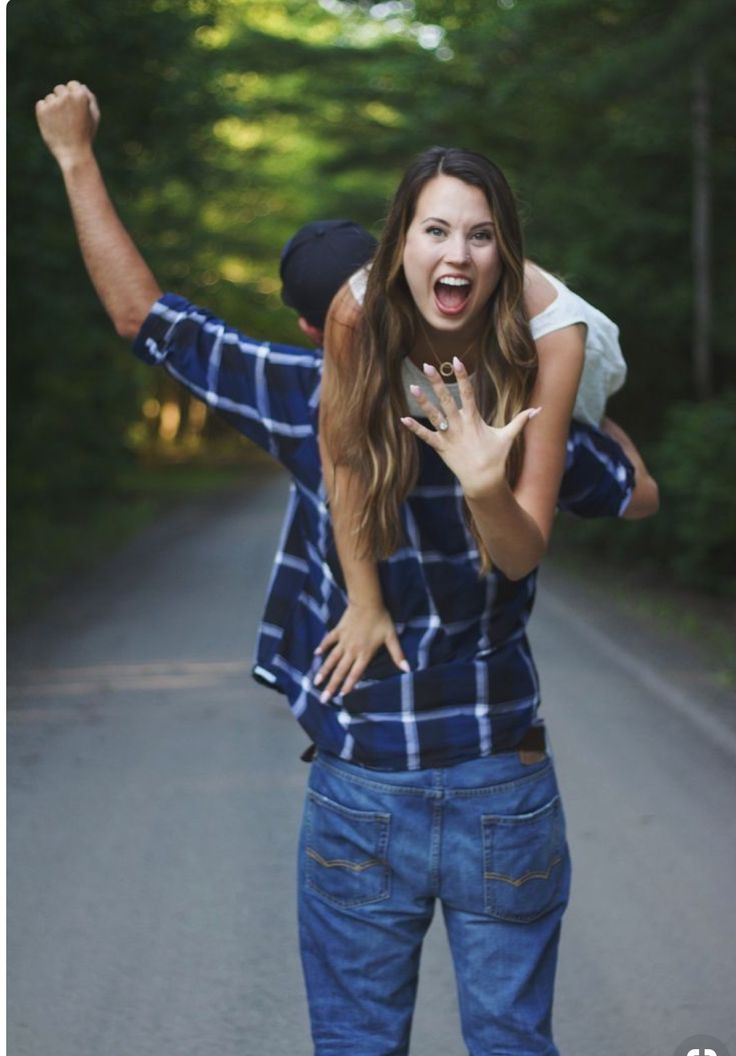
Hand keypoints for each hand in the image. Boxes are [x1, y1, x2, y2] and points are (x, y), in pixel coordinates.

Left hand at [35, 81, 99, 167]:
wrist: (73, 153)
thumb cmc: (86, 136)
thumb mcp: (94, 117)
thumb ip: (90, 99)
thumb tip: (81, 86)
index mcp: (81, 95)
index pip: (72, 85)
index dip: (73, 97)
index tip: (74, 110)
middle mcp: (66, 96)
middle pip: (60, 89)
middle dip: (62, 100)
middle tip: (67, 119)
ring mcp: (53, 103)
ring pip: (50, 98)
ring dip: (54, 108)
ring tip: (61, 124)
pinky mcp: (42, 110)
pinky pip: (41, 104)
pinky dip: (45, 113)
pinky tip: (53, 125)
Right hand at [313, 602, 408, 701]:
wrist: (367, 602)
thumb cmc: (381, 619)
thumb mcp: (391, 637)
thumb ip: (397, 654)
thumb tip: (407, 669)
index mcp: (364, 654)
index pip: (355, 674)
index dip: (348, 685)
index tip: (340, 697)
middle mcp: (351, 650)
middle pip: (340, 671)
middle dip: (332, 686)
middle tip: (323, 699)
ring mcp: (343, 641)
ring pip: (331, 659)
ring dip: (324, 671)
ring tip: (316, 682)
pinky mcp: (338, 631)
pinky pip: (329, 640)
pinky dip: (322, 647)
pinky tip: (316, 654)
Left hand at [400, 358, 540, 499]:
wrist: (484, 480)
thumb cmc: (496, 457)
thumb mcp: (508, 436)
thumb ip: (521, 420)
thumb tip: (538, 410)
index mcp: (474, 419)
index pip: (468, 392)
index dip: (462, 376)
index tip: (456, 360)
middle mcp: (460, 425)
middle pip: (447, 399)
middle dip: (437, 382)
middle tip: (427, 365)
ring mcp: (449, 436)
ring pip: (434, 415)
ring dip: (423, 401)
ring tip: (413, 387)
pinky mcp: (441, 447)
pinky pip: (426, 437)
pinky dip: (415, 429)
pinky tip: (403, 419)